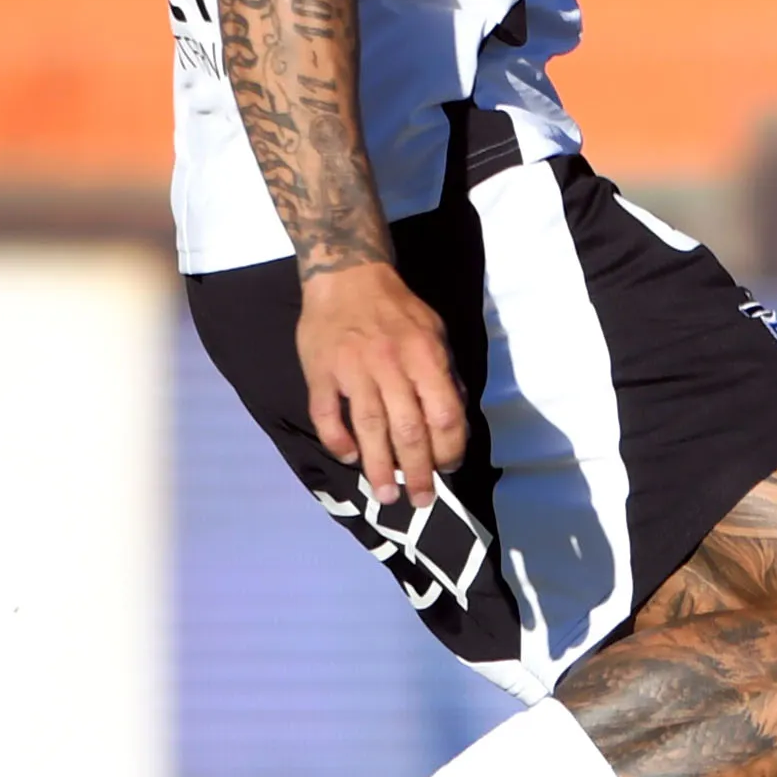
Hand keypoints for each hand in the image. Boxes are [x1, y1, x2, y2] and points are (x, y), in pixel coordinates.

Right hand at [299, 261, 468, 509]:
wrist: (347, 276)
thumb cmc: (398, 310)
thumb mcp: (434, 333)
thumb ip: (445, 375)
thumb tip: (455, 419)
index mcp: (425, 356)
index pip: (444, 413)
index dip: (449, 448)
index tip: (448, 469)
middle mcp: (390, 364)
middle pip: (408, 429)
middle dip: (417, 471)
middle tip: (421, 500)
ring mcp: (352, 369)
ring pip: (369, 428)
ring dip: (379, 467)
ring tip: (385, 495)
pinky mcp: (320, 372)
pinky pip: (326, 415)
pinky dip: (337, 440)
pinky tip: (349, 459)